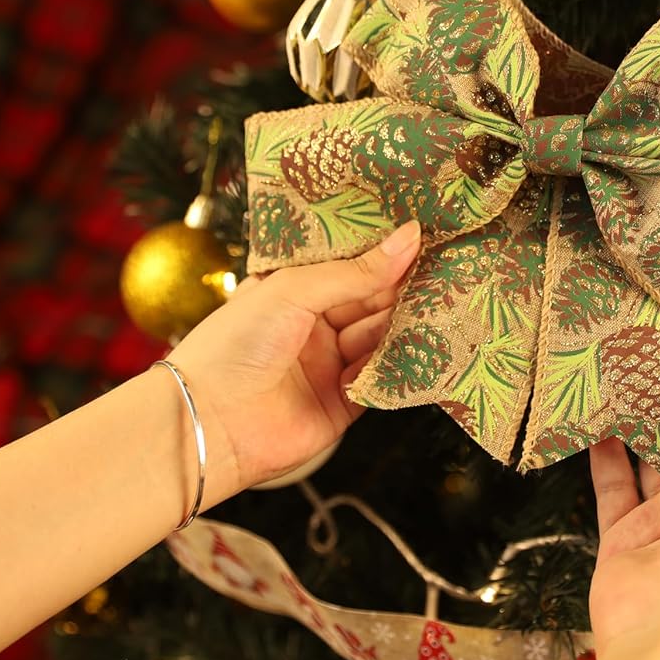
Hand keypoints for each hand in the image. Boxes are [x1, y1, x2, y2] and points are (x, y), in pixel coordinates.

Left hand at [167, 219, 420, 492]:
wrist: (210, 424)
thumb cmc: (235, 345)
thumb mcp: (294, 291)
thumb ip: (356, 272)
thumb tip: (409, 238)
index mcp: (293, 291)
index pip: (349, 265)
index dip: (384, 253)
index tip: (425, 235)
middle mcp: (312, 326)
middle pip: (371, 301)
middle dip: (404, 287)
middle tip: (448, 266)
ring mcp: (328, 365)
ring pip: (381, 337)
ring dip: (408, 323)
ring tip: (446, 300)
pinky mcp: (344, 403)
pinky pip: (382, 379)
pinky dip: (403, 364)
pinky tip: (427, 344)